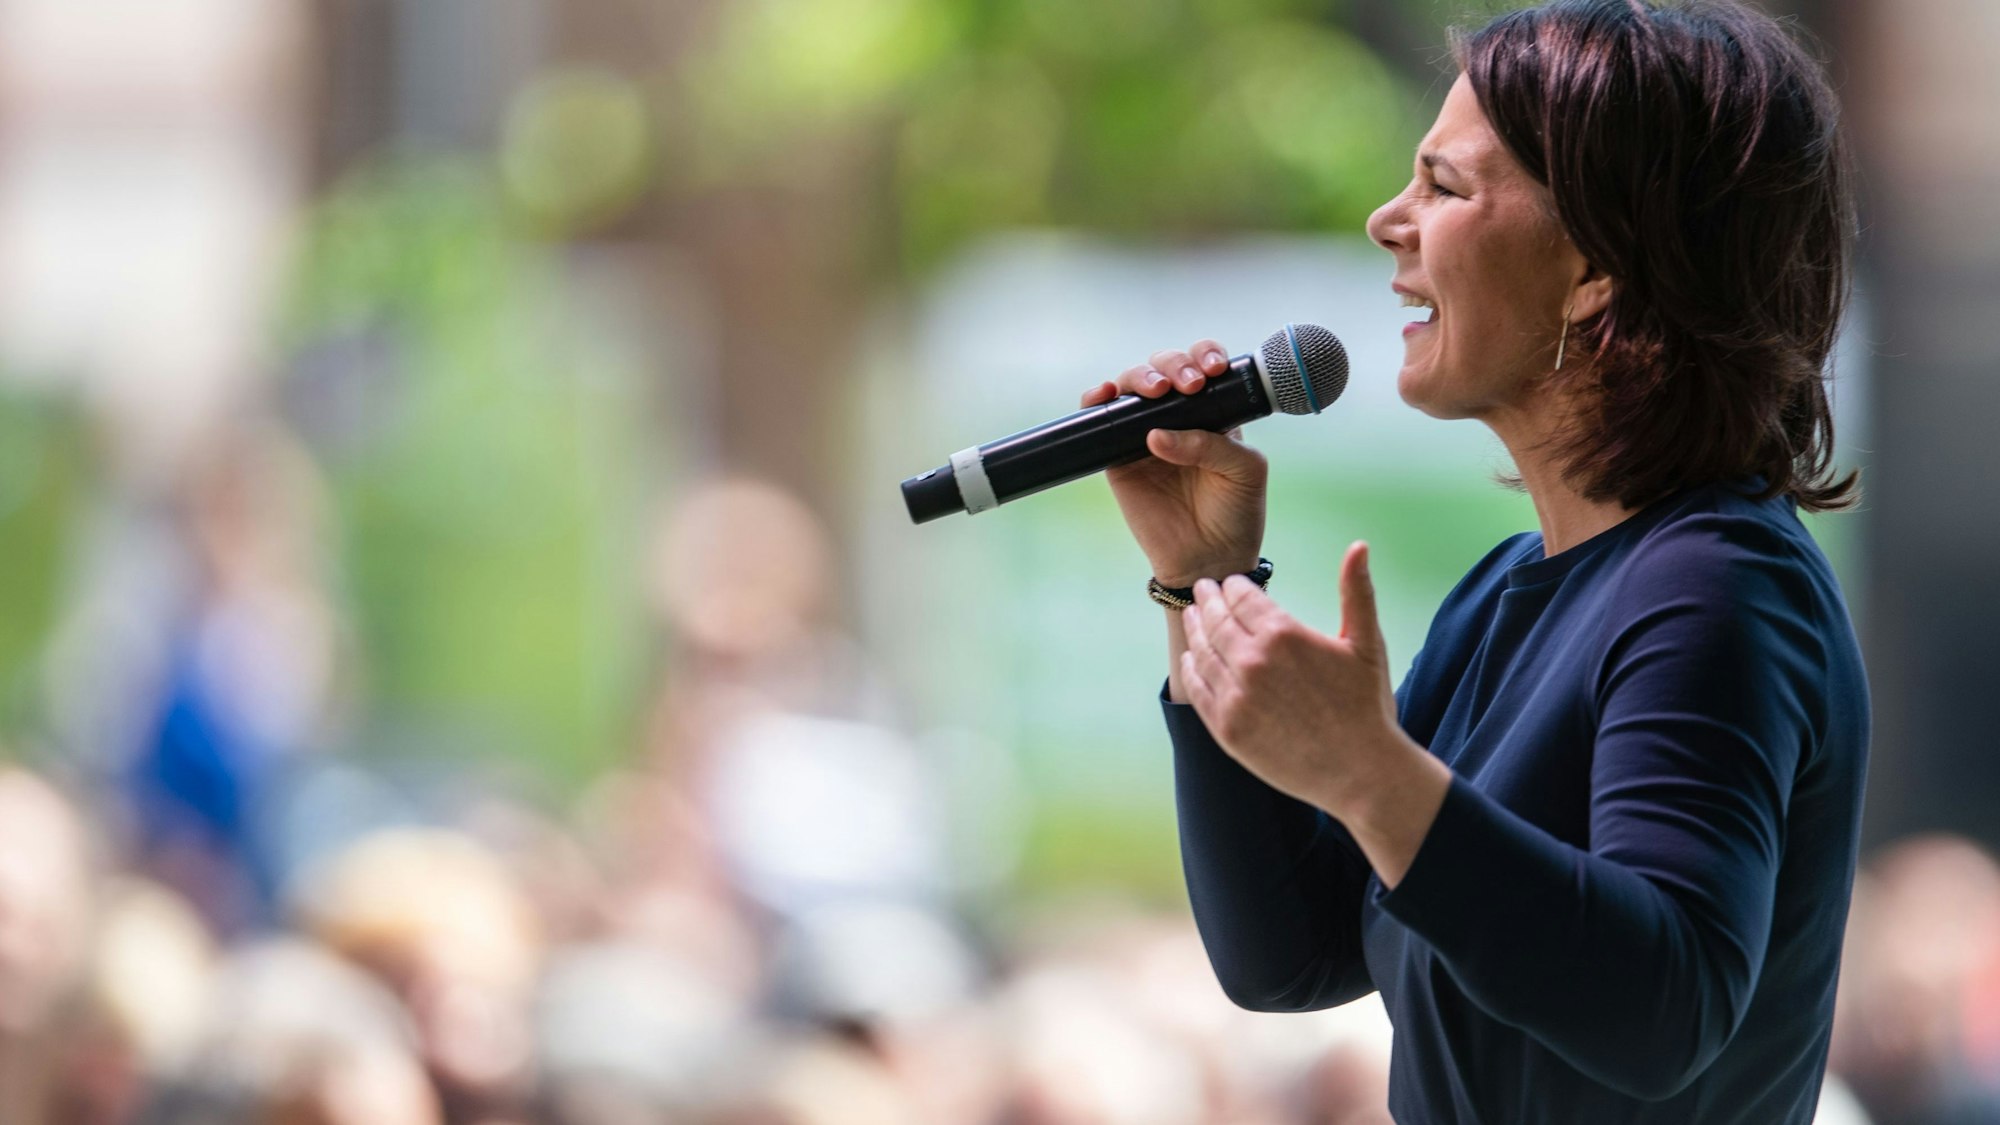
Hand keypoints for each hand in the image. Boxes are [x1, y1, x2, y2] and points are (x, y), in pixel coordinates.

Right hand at [1079, 339, 1266, 585]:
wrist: (1210, 558)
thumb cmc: (1236, 512)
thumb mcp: (1243, 471)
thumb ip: (1211, 445)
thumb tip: (1156, 436)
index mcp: (1213, 411)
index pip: (1202, 366)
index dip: (1203, 356)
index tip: (1211, 369)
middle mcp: (1176, 416)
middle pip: (1164, 367)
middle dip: (1173, 365)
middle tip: (1187, 385)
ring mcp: (1143, 433)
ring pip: (1130, 386)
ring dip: (1139, 376)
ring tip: (1155, 390)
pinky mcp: (1116, 457)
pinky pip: (1100, 419)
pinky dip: (1096, 399)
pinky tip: (1103, 393)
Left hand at [1180, 541, 1414, 819]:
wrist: (1361, 772)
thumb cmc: (1367, 705)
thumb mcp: (1365, 642)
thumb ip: (1357, 590)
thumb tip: (1359, 544)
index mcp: (1283, 634)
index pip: (1240, 596)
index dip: (1232, 586)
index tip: (1227, 582)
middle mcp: (1252, 661)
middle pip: (1215, 619)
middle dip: (1207, 601)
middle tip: (1201, 590)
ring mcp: (1235, 696)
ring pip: (1201, 652)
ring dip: (1194, 630)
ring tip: (1192, 617)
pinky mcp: (1226, 729)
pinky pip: (1197, 690)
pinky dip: (1190, 669)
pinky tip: (1190, 660)